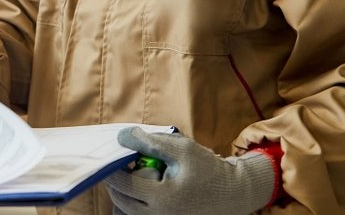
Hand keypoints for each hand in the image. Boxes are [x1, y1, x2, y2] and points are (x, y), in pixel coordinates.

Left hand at [104, 128, 274, 214]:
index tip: (112, 155)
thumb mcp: (183, 149)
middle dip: (116, 180)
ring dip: (123, 194)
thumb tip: (122, 137)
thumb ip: (151, 142)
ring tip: (132, 177)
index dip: (113, 167)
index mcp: (162, 198)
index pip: (123, 183)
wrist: (233, 194)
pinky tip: (140, 190)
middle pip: (121, 199)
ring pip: (126, 211)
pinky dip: (133, 204)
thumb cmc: (210, 170)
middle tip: (121, 165)